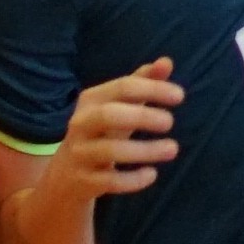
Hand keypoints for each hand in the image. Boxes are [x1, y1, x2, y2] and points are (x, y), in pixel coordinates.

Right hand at [65, 59, 186, 196]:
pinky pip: (109, 180)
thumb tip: (167, 62)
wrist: (64, 178)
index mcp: (91, 100)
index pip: (122, 87)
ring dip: (145, 150)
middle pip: (109, 115)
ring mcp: (80, 153)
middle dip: (142, 116)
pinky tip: (152, 174)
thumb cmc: (99, 134)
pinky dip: (133, 179)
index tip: (180, 96)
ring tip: (173, 149)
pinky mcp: (83, 181)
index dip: (152, 89)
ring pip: (110, 150)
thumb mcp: (117, 107)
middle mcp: (81, 124)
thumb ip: (141, 84)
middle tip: (171, 122)